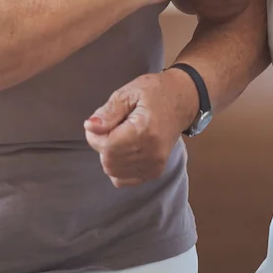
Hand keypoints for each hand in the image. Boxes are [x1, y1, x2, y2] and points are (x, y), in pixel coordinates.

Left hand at [84, 70, 197, 187]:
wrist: (182, 101)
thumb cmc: (155, 93)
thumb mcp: (129, 93)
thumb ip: (108, 112)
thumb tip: (90, 127)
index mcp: (145, 130)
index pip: (107, 147)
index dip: (95, 135)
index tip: (100, 122)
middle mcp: (152, 152)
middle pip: (108, 161)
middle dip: (102, 145)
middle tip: (111, 127)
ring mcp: (155, 165)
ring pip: (113, 172)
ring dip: (109, 155)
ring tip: (121, 136)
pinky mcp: (155, 172)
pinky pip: (122, 180)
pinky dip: (117, 167)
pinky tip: (125, 149)